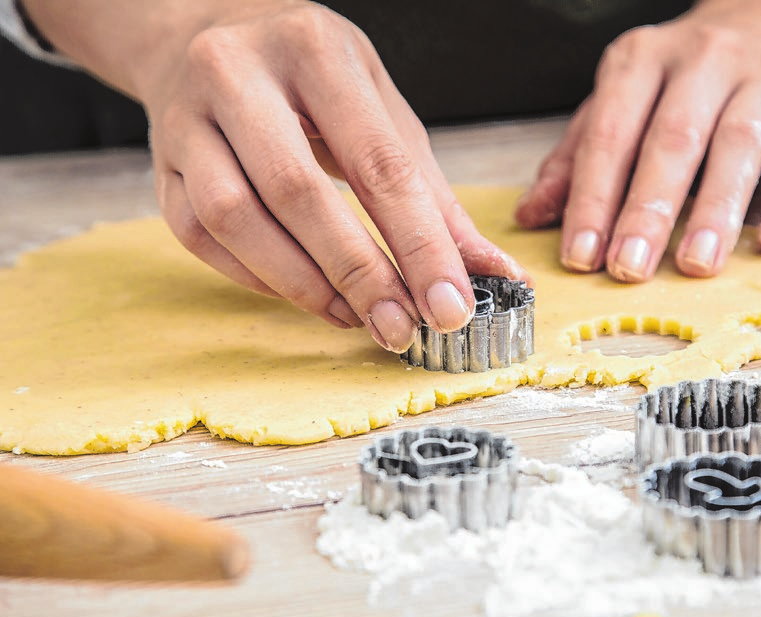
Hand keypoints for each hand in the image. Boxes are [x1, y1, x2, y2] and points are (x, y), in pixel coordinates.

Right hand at [24, 0, 527, 351]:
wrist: (203, 32)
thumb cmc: (309, 78)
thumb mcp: (380, 111)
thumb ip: (431, 195)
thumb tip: (489, 271)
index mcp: (314, 50)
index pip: (377, 161)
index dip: (419, 244)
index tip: (450, 306)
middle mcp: (238, 74)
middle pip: (298, 193)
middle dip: (358, 273)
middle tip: (399, 327)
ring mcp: (186, 119)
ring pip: (235, 220)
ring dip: (302, 284)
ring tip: (354, 316)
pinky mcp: (160, 164)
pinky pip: (201, 236)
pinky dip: (257, 278)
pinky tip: (303, 292)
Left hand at [515, 0, 760, 281]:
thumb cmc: (680, 77)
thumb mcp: (617, 102)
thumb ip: (574, 159)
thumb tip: (530, 215)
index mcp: (640, 62)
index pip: (609, 135)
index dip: (593, 199)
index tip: (581, 256)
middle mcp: (701, 60)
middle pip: (672, 140)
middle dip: (647, 210)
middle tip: (629, 267)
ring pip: (738, 145)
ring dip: (715, 209)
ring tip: (695, 264)